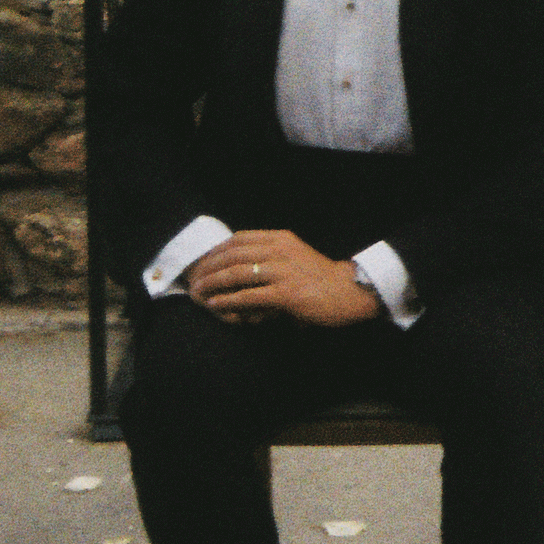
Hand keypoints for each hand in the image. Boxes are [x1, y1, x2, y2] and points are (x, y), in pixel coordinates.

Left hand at [187, 229, 382, 328]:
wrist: (348, 292)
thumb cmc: (321, 279)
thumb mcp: (295, 258)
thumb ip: (271, 259)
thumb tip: (242, 272)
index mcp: (281, 239)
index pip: (240, 238)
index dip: (217, 250)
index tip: (203, 261)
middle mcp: (280, 250)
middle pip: (233, 254)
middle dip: (209, 266)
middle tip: (194, 279)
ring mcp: (283, 270)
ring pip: (237, 272)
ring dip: (213, 283)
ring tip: (199, 292)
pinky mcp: (286, 293)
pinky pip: (249, 295)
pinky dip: (229, 300)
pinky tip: (216, 304)